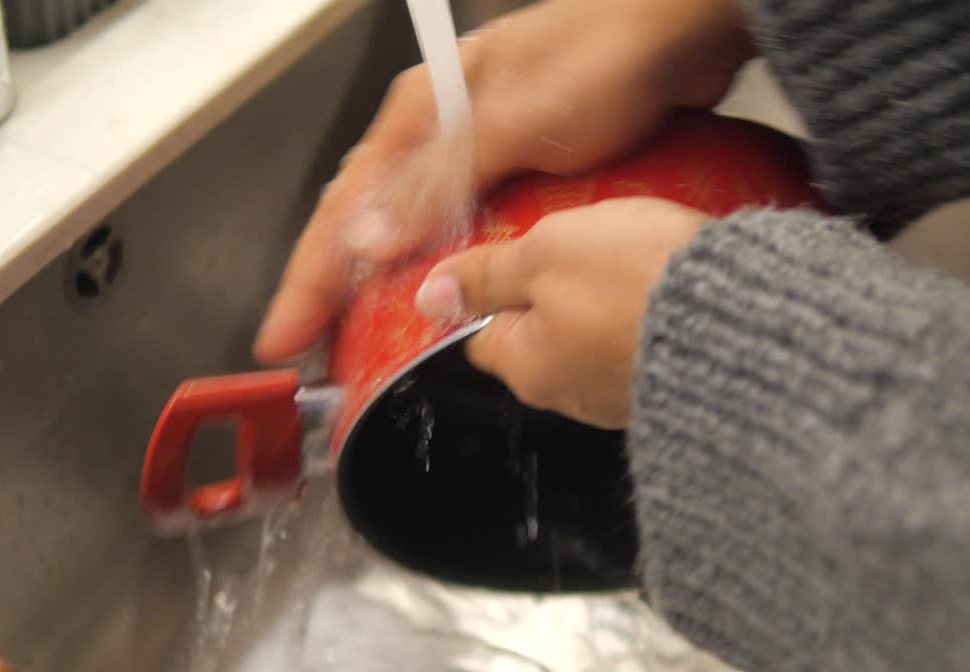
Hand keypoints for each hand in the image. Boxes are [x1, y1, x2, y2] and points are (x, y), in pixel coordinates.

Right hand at [253, 0, 751, 361]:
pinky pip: (470, 225)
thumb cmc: (603, 54)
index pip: (346, 207)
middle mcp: (445, 128)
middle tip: (317, 342)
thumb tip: (369, 240)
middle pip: (370, 219)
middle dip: (337, 284)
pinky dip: (452, 263)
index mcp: (424, 112)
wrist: (682, 28)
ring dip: (392, 278)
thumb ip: (439, 182)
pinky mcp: (527, 163)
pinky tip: (456, 292)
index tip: (286, 332)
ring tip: (371, 332)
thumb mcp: (511, 121)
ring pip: (418, 226)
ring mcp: (485, 147)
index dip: (311, 276)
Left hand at [413, 198, 707, 428]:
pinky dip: (649, 318)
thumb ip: (486, 274)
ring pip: (596, 343)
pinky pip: (645, 346)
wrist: (747, 317)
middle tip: (578, 247)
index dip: (491, 294)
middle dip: (554, 296)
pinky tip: (668, 285)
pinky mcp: (676, 386)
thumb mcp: (545, 254)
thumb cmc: (639, 283)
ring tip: (631, 258)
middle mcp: (574, 396)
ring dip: (606, 306)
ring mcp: (627, 396)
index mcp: (529, 367)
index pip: (484, 337)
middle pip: (541, 341)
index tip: (508, 262)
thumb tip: (432, 296)